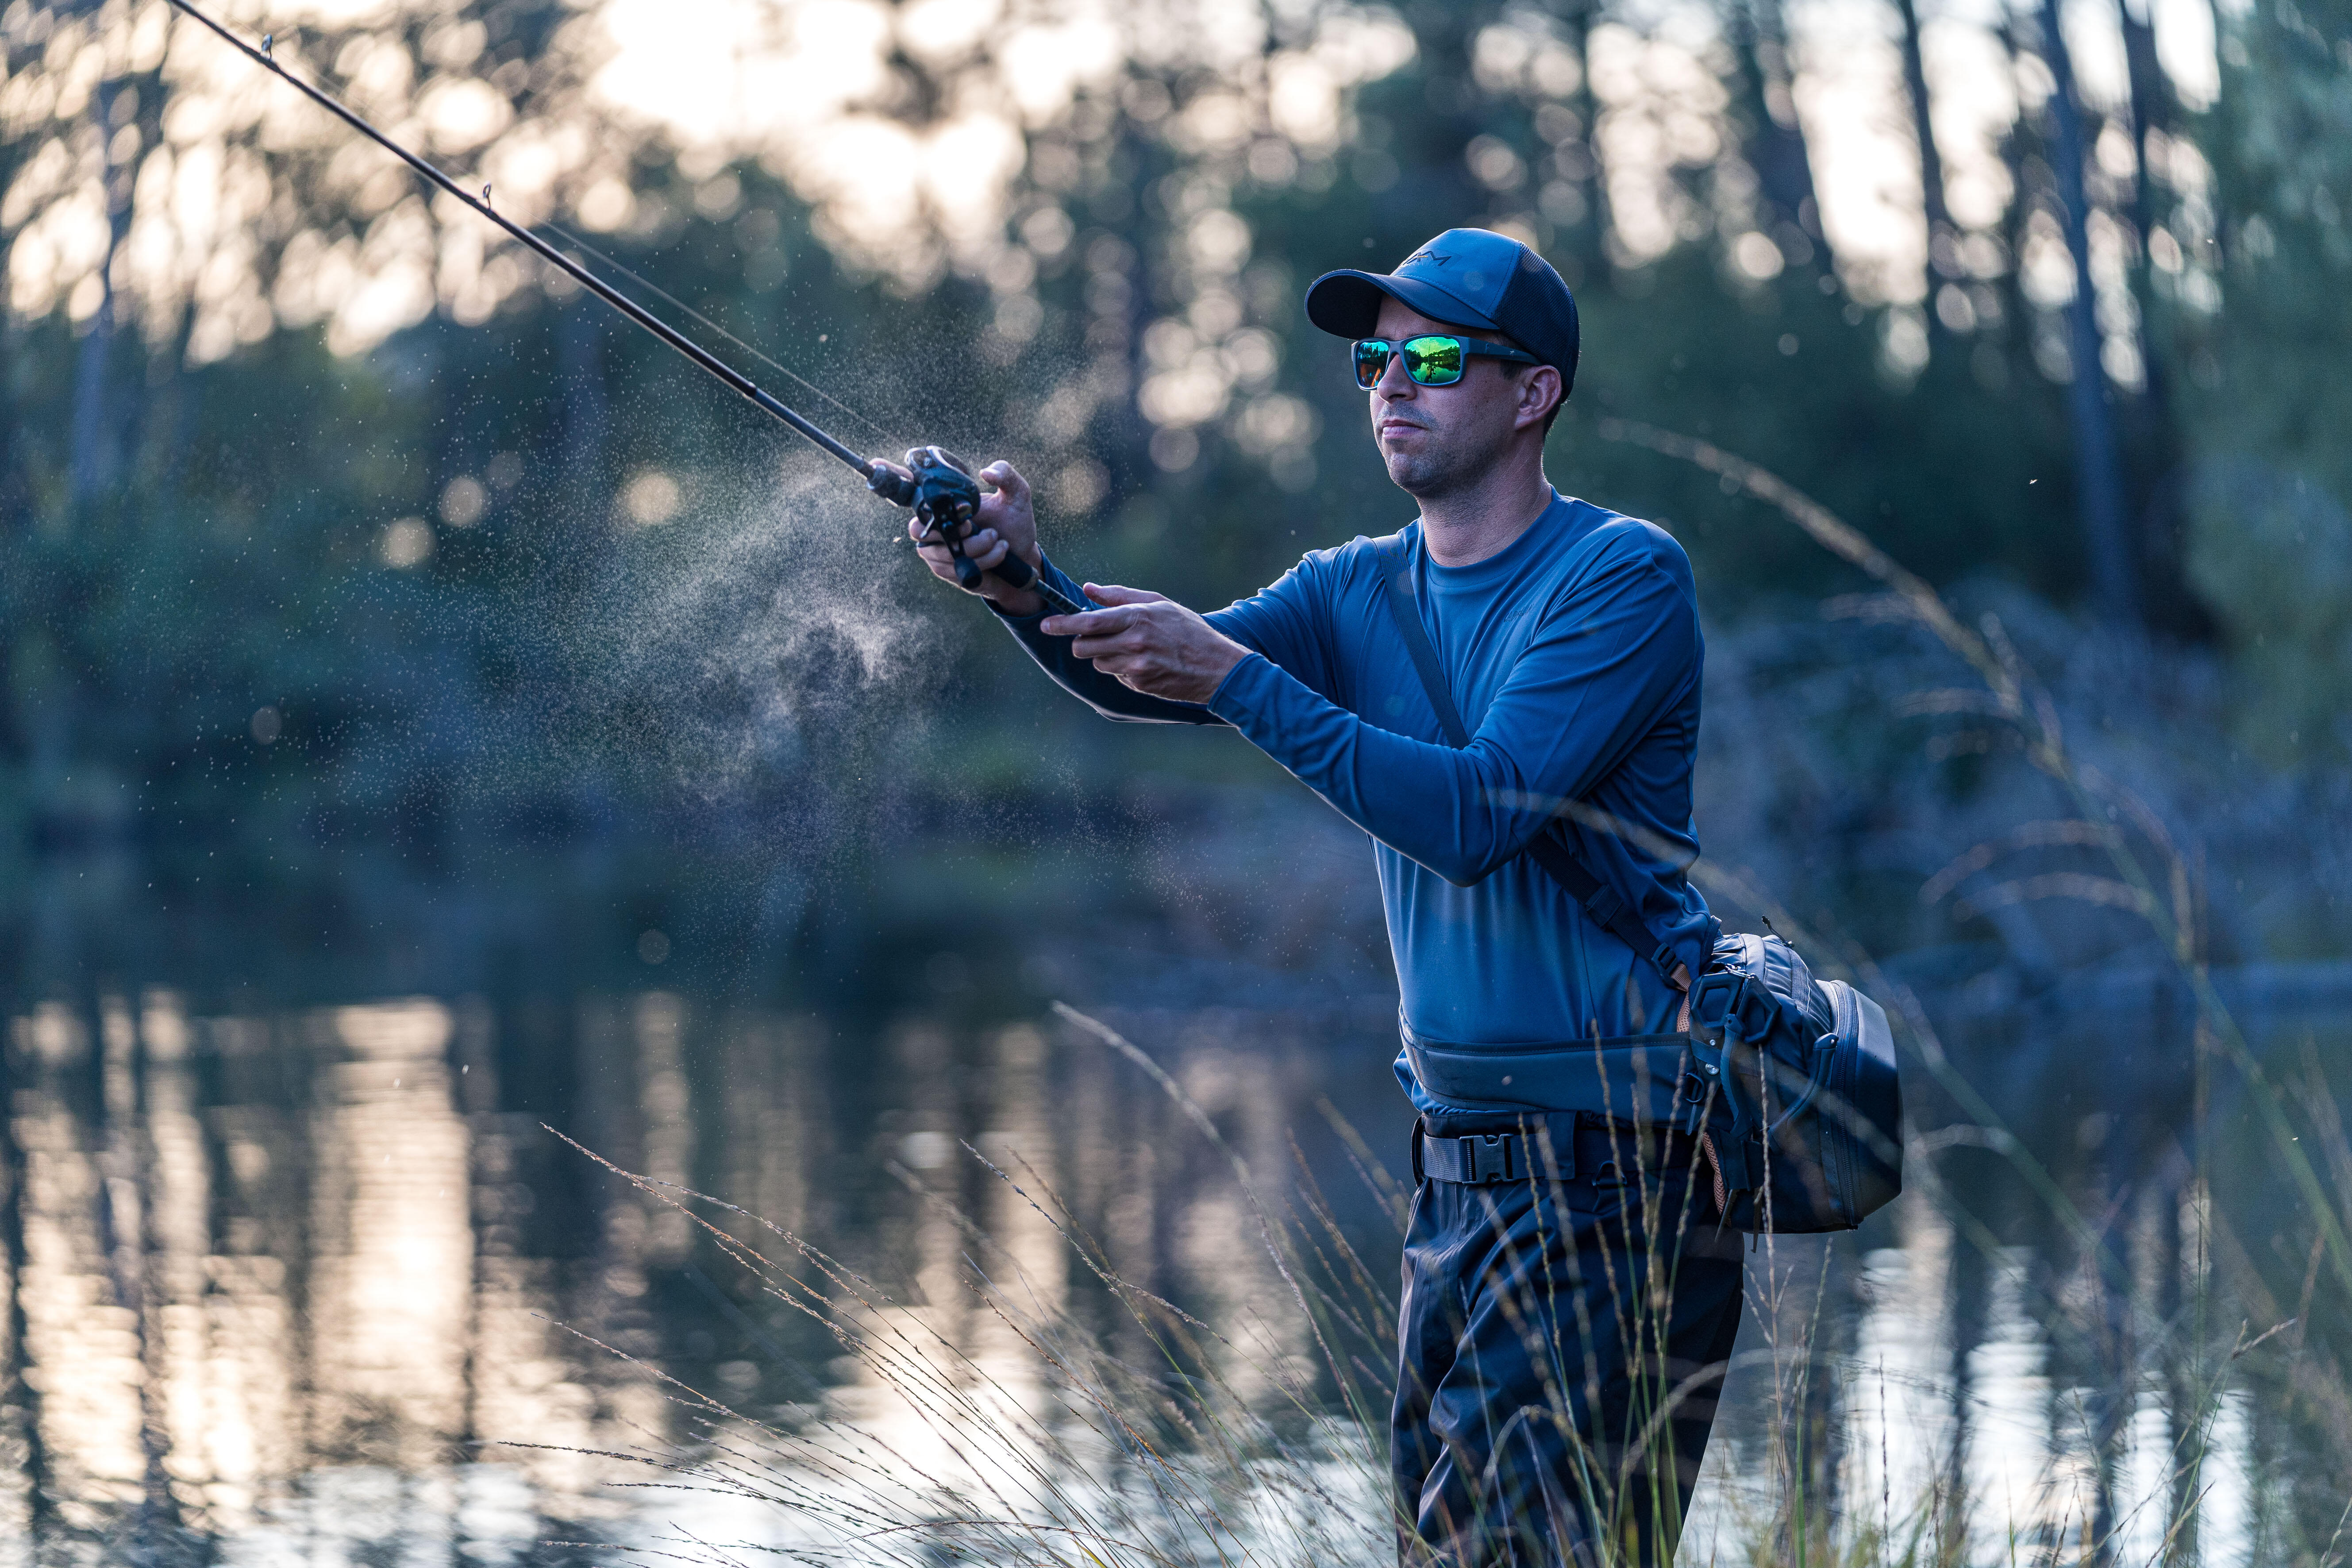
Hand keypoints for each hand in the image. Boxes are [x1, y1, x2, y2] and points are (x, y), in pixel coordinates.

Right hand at [909, 460, 1043, 615]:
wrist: (1023, 554)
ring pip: (941, 554)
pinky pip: (954, 570)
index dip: (931, 510)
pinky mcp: (949, 573)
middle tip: (975, 527)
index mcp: (944, 508)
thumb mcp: (1017, 493)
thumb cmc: (1015, 521)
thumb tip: (986, 472)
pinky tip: (1000, 553)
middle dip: (950, 532)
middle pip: (919, 532)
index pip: (918, 507)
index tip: (963, 511)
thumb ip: (1005, 473)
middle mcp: (936, 530)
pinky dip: (981, 562)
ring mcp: (939, 553)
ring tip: (999, 541)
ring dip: (975, 548)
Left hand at [1040, 585, 1249, 703]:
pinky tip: (1145, 663)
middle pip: (1084, 646)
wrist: (1216, 667)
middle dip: (1082, 643)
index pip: (1089, 621)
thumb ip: (1121, 595)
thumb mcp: (1159, 604)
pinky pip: (1116, 675)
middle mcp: (1134, 642)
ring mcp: (1136, 666)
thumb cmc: (1188, 630)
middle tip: (1092, 638)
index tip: (1046, 625)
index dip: (1063, 624)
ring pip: (1098, 662)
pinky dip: (1123, 670)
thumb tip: (1088, 589)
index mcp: (1137, 617)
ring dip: (1105, 656)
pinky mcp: (1139, 684)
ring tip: (1132, 649)